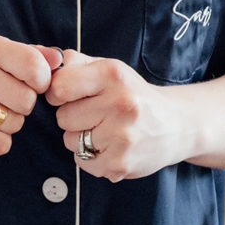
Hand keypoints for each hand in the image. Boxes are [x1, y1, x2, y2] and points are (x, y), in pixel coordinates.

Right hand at [0, 34, 60, 157]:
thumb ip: (28, 54)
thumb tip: (60, 59)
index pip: (35, 66)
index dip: (40, 81)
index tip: (28, 83)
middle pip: (27, 101)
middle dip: (21, 105)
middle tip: (0, 100)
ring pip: (15, 125)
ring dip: (7, 124)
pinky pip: (0, 145)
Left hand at [46, 50, 196, 180]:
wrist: (178, 125)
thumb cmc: (135, 94)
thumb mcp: (111, 69)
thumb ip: (76, 62)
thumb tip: (47, 62)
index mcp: (113, 75)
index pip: (60, 86)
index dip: (59, 93)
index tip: (70, 95)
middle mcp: (120, 103)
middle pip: (63, 117)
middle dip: (73, 117)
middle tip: (96, 114)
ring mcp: (122, 136)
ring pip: (70, 141)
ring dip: (81, 138)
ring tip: (105, 130)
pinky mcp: (121, 163)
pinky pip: (82, 162)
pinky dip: (90, 157)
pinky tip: (110, 147)